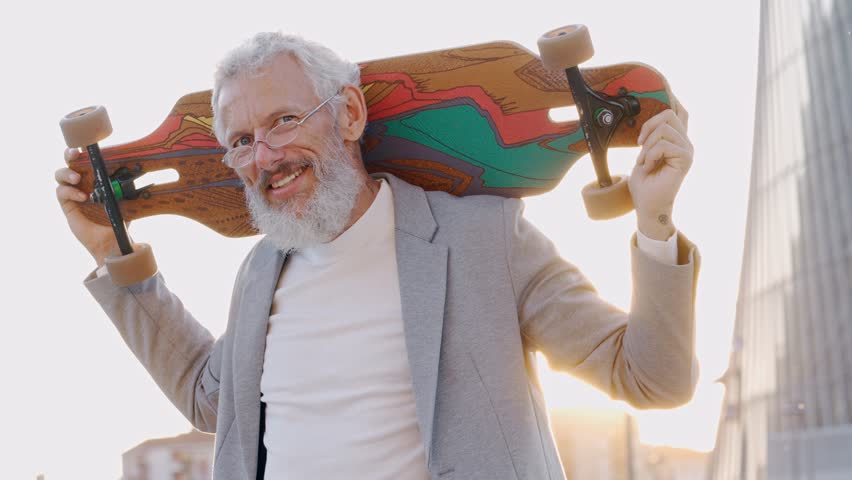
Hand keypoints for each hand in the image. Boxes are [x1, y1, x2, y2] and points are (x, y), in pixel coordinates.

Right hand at [55, 148, 123, 266]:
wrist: (112, 240)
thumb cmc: (120, 218)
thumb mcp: (128, 200)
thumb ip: (130, 186)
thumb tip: (139, 172)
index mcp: (97, 176)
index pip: (88, 158)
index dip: (85, 149)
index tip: (87, 143)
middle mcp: (83, 181)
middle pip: (70, 161)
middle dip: (70, 154)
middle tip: (75, 154)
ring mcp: (73, 192)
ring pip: (60, 174)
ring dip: (66, 173)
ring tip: (77, 179)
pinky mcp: (67, 205)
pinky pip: (61, 192)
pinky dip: (69, 192)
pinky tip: (82, 197)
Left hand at [628, 97, 692, 239]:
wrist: (646, 203)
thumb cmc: (644, 181)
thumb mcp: (644, 152)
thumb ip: (652, 135)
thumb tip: (653, 117)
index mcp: (676, 138)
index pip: (680, 112)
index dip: (672, 99)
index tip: (664, 89)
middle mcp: (685, 142)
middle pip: (669, 114)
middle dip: (648, 127)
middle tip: (640, 146)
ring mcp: (688, 150)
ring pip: (664, 129)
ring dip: (647, 146)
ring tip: (645, 161)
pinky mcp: (686, 159)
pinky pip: (664, 144)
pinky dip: (650, 154)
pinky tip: (649, 165)